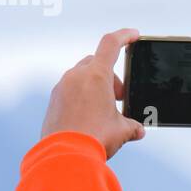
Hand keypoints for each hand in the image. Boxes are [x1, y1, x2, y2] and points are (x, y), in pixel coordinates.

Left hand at [40, 28, 145, 159]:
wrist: (65, 156)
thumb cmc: (94, 138)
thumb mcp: (121, 130)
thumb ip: (132, 126)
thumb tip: (137, 130)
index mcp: (96, 75)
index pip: (111, 44)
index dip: (125, 36)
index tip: (134, 35)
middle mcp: (76, 77)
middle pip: (96, 63)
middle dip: (110, 76)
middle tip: (119, 96)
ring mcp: (62, 88)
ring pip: (81, 77)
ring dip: (95, 87)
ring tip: (104, 110)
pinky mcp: (53, 102)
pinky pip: (70, 92)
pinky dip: (82, 97)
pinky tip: (89, 118)